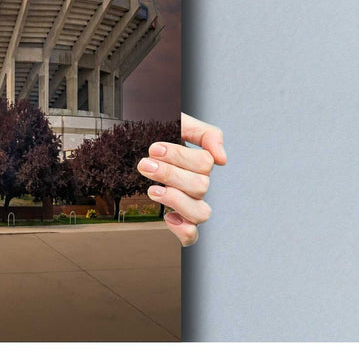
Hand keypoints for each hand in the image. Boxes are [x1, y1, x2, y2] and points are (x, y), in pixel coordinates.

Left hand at [140, 113, 225, 246]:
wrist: (136, 143)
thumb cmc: (160, 135)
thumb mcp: (180, 123)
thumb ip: (206, 134)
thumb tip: (222, 159)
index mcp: (200, 163)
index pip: (204, 164)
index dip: (180, 157)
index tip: (154, 148)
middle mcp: (198, 185)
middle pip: (200, 187)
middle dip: (170, 175)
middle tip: (145, 165)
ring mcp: (190, 204)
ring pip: (201, 213)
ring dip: (176, 201)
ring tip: (152, 190)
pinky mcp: (180, 221)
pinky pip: (192, 236)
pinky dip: (183, 230)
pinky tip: (167, 216)